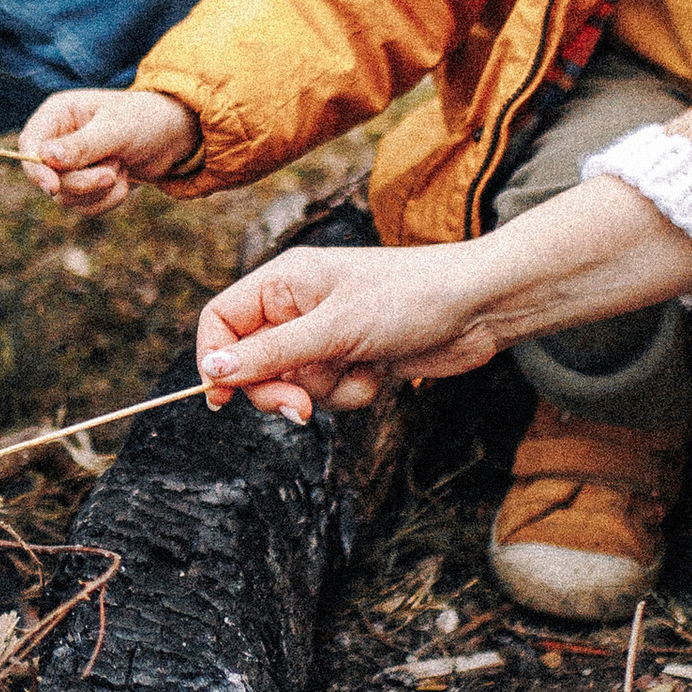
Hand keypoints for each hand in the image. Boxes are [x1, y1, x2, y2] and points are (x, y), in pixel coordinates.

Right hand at [19, 85, 196, 214]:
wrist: (175, 137)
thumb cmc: (146, 120)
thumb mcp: (117, 129)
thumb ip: (82, 145)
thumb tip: (45, 157)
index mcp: (58, 114)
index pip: (30, 145)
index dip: (36, 169)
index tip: (53, 187)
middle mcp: (58, 140)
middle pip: (47, 177)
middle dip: (83, 182)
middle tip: (113, 174)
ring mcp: (71, 165)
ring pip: (65, 197)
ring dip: (98, 191)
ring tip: (122, 168)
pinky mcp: (85, 185)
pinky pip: (84, 207)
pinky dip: (107, 200)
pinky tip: (125, 180)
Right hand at [194, 246, 499, 421]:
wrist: (479, 307)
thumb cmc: (408, 298)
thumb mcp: (332, 329)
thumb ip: (270, 353)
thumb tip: (212, 371)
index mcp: (283, 282)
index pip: (221, 321)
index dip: (215, 359)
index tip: (221, 399)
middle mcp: (297, 308)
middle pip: (252, 363)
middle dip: (278, 389)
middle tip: (300, 408)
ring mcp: (325, 336)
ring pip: (293, 385)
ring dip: (325, 391)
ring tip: (362, 368)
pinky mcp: (352, 359)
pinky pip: (329, 394)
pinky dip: (353, 391)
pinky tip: (382, 371)